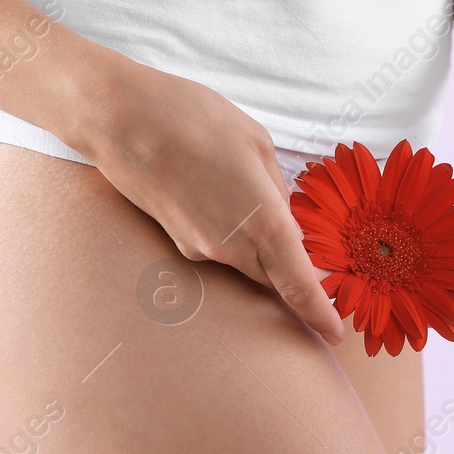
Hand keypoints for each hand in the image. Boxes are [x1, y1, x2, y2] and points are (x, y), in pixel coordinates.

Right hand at [72, 56, 345, 344]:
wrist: (119, 119)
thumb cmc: (192, 119)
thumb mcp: (256, 142)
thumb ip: (278, 186)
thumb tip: (282, 213)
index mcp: (264, 224)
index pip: (299, 286)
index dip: (319, 314)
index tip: (334, 335)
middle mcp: (230, 248)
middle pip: (273, 280)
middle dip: (293, 278)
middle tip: (313, 262)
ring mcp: (197, 248)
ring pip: (244, 264)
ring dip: (259, 250)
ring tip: (252, 200)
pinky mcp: (174, 238)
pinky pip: (216, 247)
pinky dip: (230, 233)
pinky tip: (220, 192)